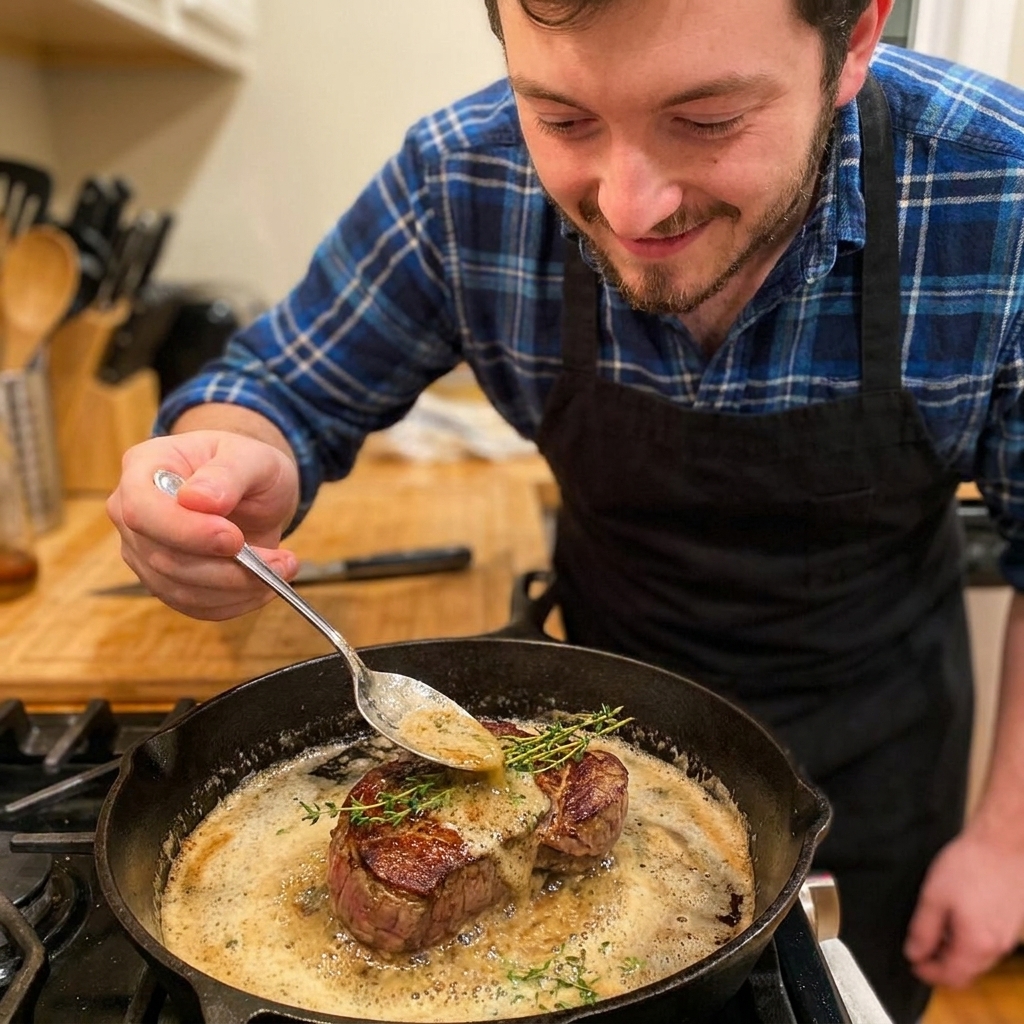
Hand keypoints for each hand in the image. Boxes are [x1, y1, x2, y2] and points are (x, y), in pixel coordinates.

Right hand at [107, 430, 300, 618]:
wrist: (251, 492)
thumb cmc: (246, 465)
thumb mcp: (252, 457)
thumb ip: (227, 473)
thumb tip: (199, 499)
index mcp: (144, 468)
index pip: (140, 510)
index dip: (185, 531)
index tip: (233, 538)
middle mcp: (131, 513)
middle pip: (163, 558)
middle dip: (226, 567)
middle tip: (280, 560)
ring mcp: (144, 552)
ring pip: (180, 589)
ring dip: (238, 587)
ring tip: (283, 568)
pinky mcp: (165, 582)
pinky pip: (195, 606)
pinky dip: (236, 602)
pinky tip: (266, 584)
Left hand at [904, 827, 1023, 987]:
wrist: (1002, 844)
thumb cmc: (969, 865)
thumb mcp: (933, 897)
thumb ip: (922, 930)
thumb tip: (914, 953)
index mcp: (976, 944)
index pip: (950, 976)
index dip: (928, 973)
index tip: (913, 964)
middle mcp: (996, 946)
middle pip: (966, 971)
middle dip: (941, 966)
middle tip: (920, 950)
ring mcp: (1007, 936)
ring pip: (978, 959)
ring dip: (955, 954)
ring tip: (934, 932)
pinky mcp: (1011, 923)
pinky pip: (988, 944)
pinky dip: (970, 941)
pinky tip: (955, 921)